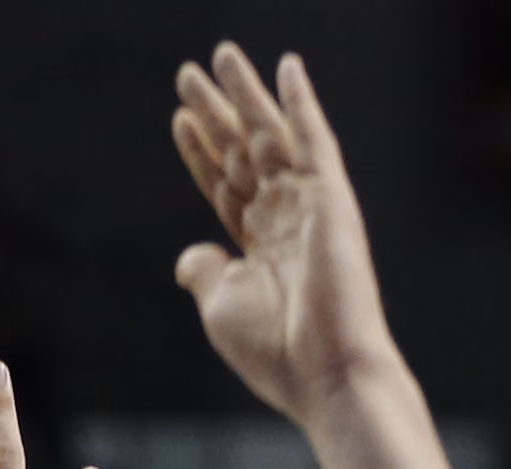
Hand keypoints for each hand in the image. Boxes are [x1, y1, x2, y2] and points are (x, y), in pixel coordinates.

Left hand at [171, 46, 395, 426]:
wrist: (321, 371)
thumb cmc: (273, 351)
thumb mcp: (220, 307)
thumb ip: (204, 272)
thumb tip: (187, 255)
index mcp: (258, 248)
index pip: (223, 186)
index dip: (202, 152)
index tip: (180, 119)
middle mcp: (284, 219)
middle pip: (241, 152)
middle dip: (215, 112)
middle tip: (187, 73)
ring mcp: (308, 205)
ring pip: (270, 135)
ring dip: (246, 94)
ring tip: (220, 55)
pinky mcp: (330, 197)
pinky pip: (314, 138)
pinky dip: (301, 102)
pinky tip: (287, 66)